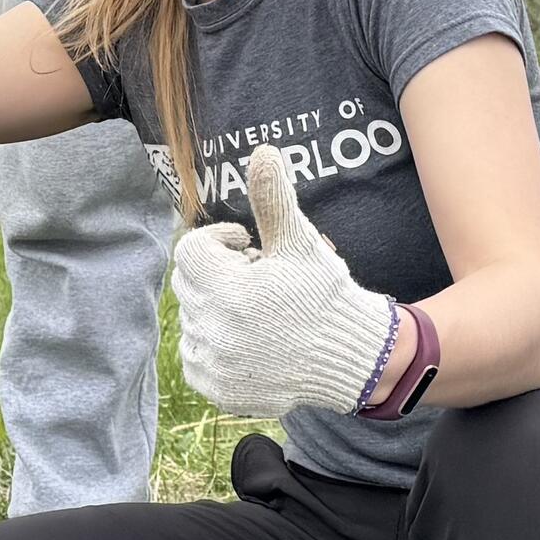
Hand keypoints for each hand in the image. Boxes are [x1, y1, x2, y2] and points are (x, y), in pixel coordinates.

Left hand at [169, 145, 400, 419]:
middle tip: (259, 277)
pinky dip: (213, 344)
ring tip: (259, 310)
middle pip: (188, 282)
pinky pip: (194, 356)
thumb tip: (264, 150)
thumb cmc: (323, 292)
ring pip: (191, 318)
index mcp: (227, 289)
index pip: (190, 250)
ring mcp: (213, 363)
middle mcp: (213, 329)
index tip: (248, 244)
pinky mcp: (216, 389)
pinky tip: (248, 338)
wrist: (351, 357)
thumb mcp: (298, 242)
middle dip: (219, 272)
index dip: (219, 240)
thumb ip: (273, 198)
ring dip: (215, 307)